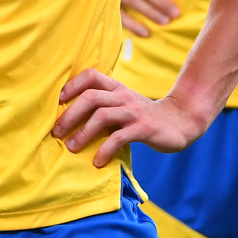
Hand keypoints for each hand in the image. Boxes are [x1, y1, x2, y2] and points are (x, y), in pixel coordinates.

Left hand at [53, 68, 209, 166]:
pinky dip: (105, 150)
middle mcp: (123, 96)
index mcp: (116, 88)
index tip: (57, 100)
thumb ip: (104, 104)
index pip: (91, 75)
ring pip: (101, 116)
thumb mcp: (124, 103)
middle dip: (69, 114)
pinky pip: (119, 137)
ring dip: (83, 133)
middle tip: (56, 131)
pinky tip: (97, 161)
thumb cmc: (144, 115)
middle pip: (90, 97)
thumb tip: (69, 116)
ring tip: (71, 147)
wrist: (181, 121)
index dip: (72, 85)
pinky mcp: (143, 128)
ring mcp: (133, 111)